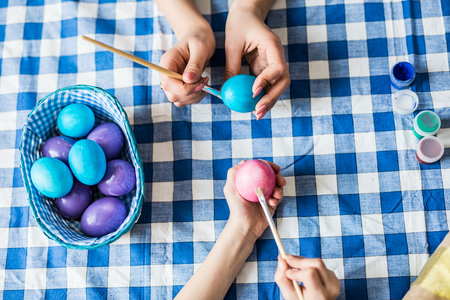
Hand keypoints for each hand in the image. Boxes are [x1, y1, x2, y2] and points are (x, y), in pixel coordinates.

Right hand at [159, 27, 214, 106]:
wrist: (198, 36)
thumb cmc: (199, 38)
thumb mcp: (200, 48)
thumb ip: (195, 64)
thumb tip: (188, 80)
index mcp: (167, 62)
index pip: (168, 84)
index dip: (184, 88)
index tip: (200, 81)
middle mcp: (167, 74)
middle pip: (172, 95)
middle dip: (191, 93)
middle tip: (205, 81)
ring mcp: (172, 81)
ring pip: (178, 100)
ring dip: (194, 96)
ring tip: (204, 82)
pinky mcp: (179, 86)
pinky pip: (184, 99)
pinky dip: (195, 97)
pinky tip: (202, 86)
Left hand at [223, 160, 285, 242]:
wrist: (246, 226)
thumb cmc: (237, 208)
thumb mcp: (230, 189)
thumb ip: (233, 174)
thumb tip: (243, 162)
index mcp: (249, 181)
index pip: (259, 168)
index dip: (268, 165)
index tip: (275, 167)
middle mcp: (258, 186)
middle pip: (271, 175)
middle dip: (278, 175)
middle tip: (281, 179)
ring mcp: (266, 194)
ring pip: (277, 185)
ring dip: (279, 187)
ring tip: (276, 194)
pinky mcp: (272, 202)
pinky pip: (279, 196)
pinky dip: (278, 197)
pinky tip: (273, 202)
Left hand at [225, 3, 289, 119]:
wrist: (245, 15)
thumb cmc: (239, 25)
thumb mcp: (232, 44)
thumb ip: (232, 67)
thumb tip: (227, 90)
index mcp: (273, 46)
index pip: (278, 66)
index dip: (268, 80)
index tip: (254, 91)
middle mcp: (277, 56)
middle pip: (283, 80)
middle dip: (271, 97)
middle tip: (258, 110)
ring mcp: (273, 63)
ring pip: (277, 86)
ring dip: (269, 100)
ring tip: (257, 114)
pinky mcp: (266, 69)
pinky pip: (267, 85)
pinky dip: (262, 96)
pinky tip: (253, 107)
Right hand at [275, 255, 340, 299]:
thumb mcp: (290, 295)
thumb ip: (282, 279)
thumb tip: (281, 259)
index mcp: (320, 296)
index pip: (310, 274)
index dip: (297, 270)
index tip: (287, 273)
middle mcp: (331, 289)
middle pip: (316, 263)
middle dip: (299, 260)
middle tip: (287, 259)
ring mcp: (335, 283)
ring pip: (318, 262)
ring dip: (303, 262)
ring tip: (293, 266)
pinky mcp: (334, 278)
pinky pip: (320, 265)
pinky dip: (309, 265)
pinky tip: (303, 272)